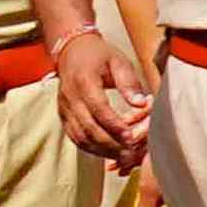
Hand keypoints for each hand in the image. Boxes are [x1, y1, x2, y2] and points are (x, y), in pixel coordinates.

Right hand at [55, 24, 156, 170]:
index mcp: (83, 81)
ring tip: (122, 156)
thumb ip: (129, 83)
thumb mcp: (119, 61)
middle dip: (111, 143)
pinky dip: (91, 148)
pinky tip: (107, 152)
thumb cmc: (99, 55)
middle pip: (89, 127)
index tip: (131, 136)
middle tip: (131, 152)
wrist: (72, 51)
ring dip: (101, 150)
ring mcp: (64, 108)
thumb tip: (142, 103)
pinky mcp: (63, 116)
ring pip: (80, 137)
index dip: (115, 125)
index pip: (98, 108)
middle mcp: (70, 97)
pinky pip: (75, 137)